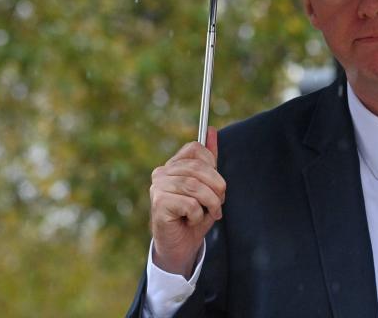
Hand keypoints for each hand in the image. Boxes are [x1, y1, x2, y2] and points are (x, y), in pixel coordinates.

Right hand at [149, 126, 225, 277]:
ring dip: (211, 202)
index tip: (217, 184)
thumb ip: (210, 161)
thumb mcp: (208, 186)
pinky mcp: (159, 204)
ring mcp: (158, 188)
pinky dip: (198, 215)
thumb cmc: (194, 216)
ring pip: (195, 186)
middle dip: (217, 186)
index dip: (212, 165)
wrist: (180, 247)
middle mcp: (162, 173)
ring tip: (212, 213)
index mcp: (173, 165)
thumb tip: (212, 130)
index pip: (195, 149)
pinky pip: (190, 203)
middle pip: (198, 167)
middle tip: (220, 202)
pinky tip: (192, 221)